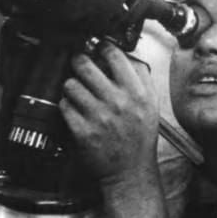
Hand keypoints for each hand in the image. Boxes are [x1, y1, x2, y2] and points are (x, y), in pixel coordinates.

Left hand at [60, 41, 159, 190]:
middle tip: (79, 62)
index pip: (115, 56)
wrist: (131, 170)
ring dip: (72, 85)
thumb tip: (126, 54)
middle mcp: (118, 102)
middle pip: (86, 65)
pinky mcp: (83, 131)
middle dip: (79, 60)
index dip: (103, 47)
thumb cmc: (140, 135)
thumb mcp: (151, 103)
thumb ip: (141, 76)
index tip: (98, 48)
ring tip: (78, 89)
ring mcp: (99, 117)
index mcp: (136, 92)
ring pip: (71, 84)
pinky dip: (67, 104)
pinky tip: (75, 108)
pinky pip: (65, 106)